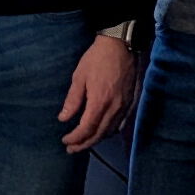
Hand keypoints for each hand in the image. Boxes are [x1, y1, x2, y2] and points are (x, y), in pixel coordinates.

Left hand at [59, 34, 136, 153]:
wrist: (122, 45)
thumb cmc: (97, 58)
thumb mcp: (79, 77)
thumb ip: (72, 100)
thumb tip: (63, 119)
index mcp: (100, 102)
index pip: (87, 129)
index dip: (75, 138)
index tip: (65, 141)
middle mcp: (114, 108)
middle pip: (99, 134)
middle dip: (84, 144)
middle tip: (71, 149)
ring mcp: (125, 106)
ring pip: (111, 131)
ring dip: (97, 139)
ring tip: (84, 142)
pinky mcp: (131, 102)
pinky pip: (121, 123)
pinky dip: (110, 131)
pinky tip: (102, 132)